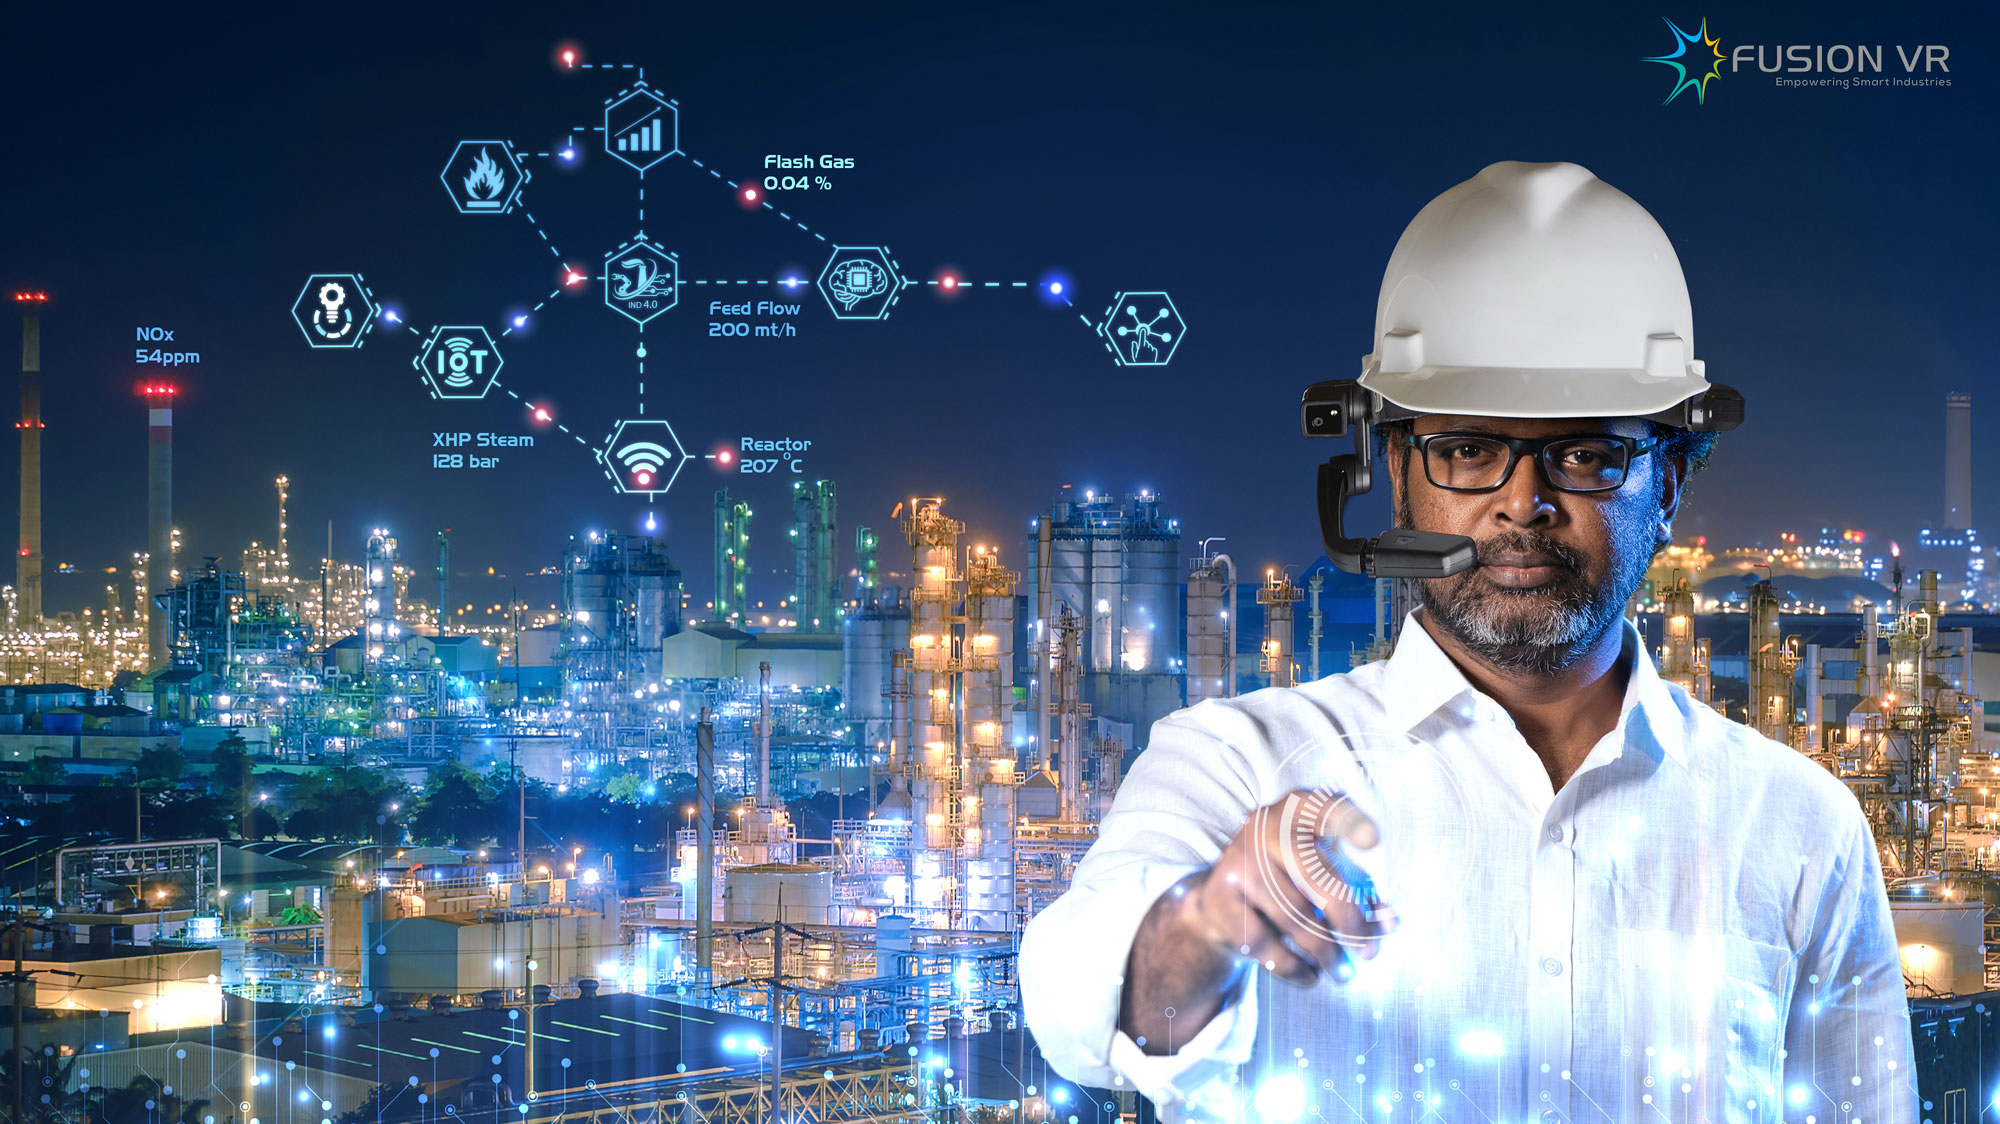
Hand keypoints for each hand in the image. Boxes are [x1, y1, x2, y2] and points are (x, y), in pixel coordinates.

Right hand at [1181, 787, 1395, 986]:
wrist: (1218, 905)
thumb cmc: (1287, 884)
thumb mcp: (1319, 873)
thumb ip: (1356, 890)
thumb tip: (1390, 921)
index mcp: (1294, 812)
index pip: (1320, 808)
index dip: (1346, 820)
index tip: (1371, 838)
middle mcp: (1262, 830)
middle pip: (1316, 875)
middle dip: (1349, 920)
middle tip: (1370, 952)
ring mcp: (1238, 863)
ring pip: (1294, 916)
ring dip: (1326, 952)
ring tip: (1344, 973)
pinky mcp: (1220, 899)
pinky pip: (1266, 942)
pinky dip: (1294, 966)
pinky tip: (1310, 975)